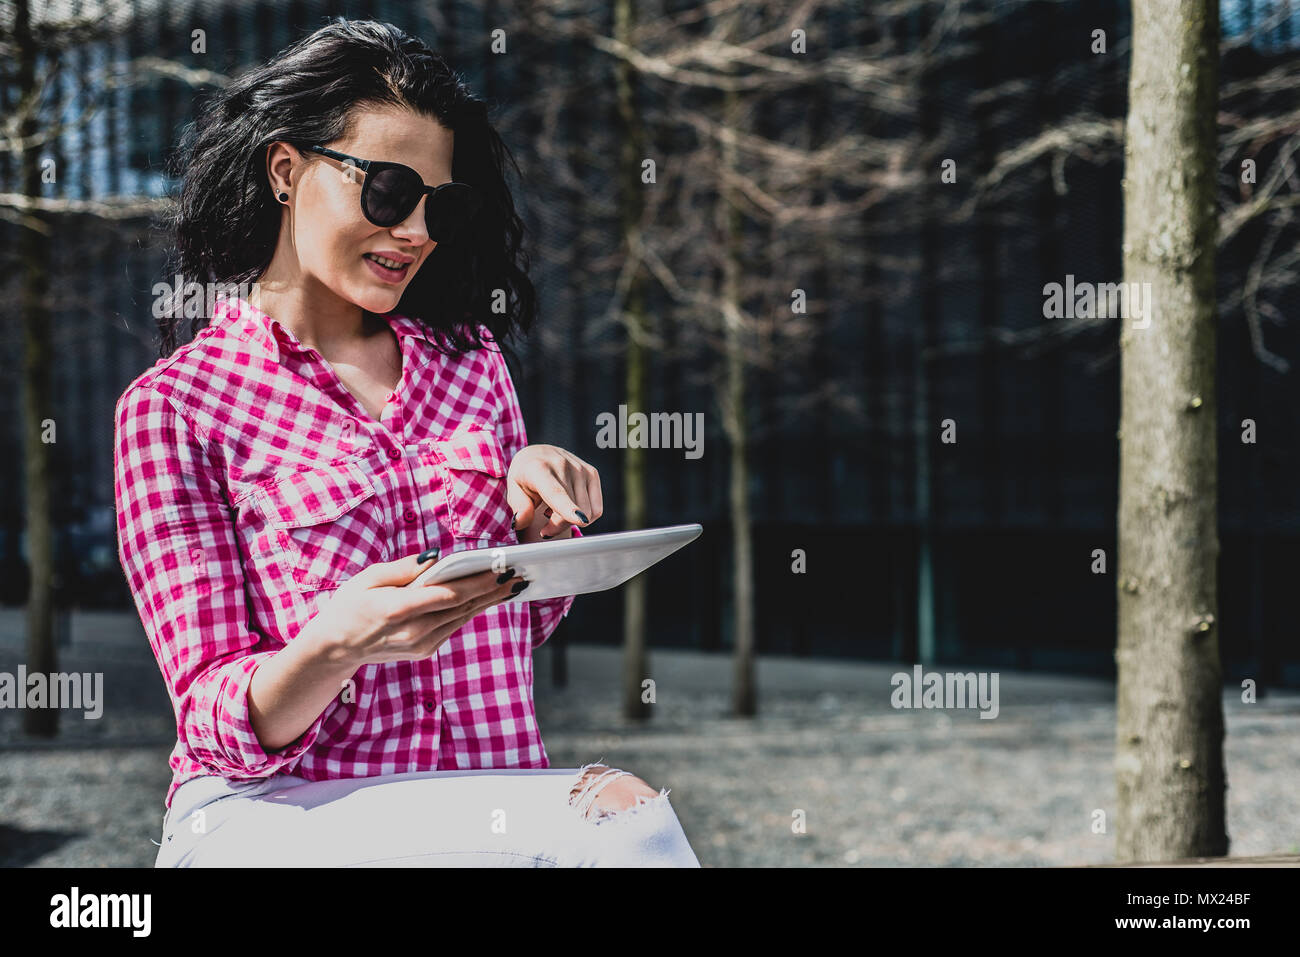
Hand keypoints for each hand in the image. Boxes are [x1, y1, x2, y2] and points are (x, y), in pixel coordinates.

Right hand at [302, 552, 525, 667]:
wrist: (335, 648)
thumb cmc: (350, 604)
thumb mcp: (370, 577)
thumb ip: (406, 568)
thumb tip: (437, 557)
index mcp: (398, 610)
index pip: (449, 594)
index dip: (478, 582)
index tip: (500, 568)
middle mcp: (414, 632)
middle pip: (463, 607)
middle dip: (493, 589)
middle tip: (518, 573)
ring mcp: (421, 645)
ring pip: (463, 618)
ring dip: (489, 601)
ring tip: (512, 583)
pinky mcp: (425, 651)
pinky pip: (454, 625)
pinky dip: (472, 610)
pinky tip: (488, 597)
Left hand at [505, 444, 602, 540]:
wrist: (539, 454)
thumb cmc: (525, 476)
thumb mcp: (514, 490)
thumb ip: (518, 508)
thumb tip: (519, 522)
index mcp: (538, 469)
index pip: (556, 492)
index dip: (568, 508)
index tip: (580, 520)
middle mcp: (562, 465)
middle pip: (571, 511)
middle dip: (557, 526)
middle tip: (545, 528)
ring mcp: (580, 468)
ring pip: (586, 513)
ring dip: (570, 521)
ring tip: (554, 512)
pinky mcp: (592, 473)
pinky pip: (596, 510)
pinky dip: (584, 516)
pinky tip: (569, 507)